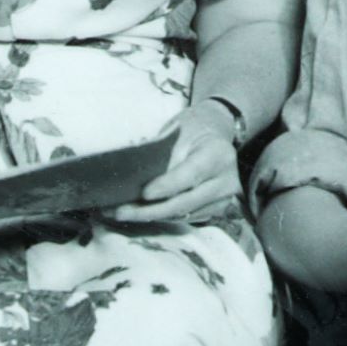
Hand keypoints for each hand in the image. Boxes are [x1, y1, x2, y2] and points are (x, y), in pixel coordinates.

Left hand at [106, 103, 242, 223]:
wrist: (215, 132)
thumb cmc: (192, 128)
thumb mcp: (177, 131)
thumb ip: (163, 156)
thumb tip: (136, 182)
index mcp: (218, 155)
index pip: (189, 176)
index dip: (166, 187)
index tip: (143, 194)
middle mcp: (226, 181)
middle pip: (185, 203)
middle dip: (150, 211)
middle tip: (120, 212)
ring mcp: (223, 199)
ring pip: (182, 214)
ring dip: (151, 216)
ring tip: (121, 213)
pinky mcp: (215, 210)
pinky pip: (185, 217)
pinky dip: (161, 216)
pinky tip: (139, 213)